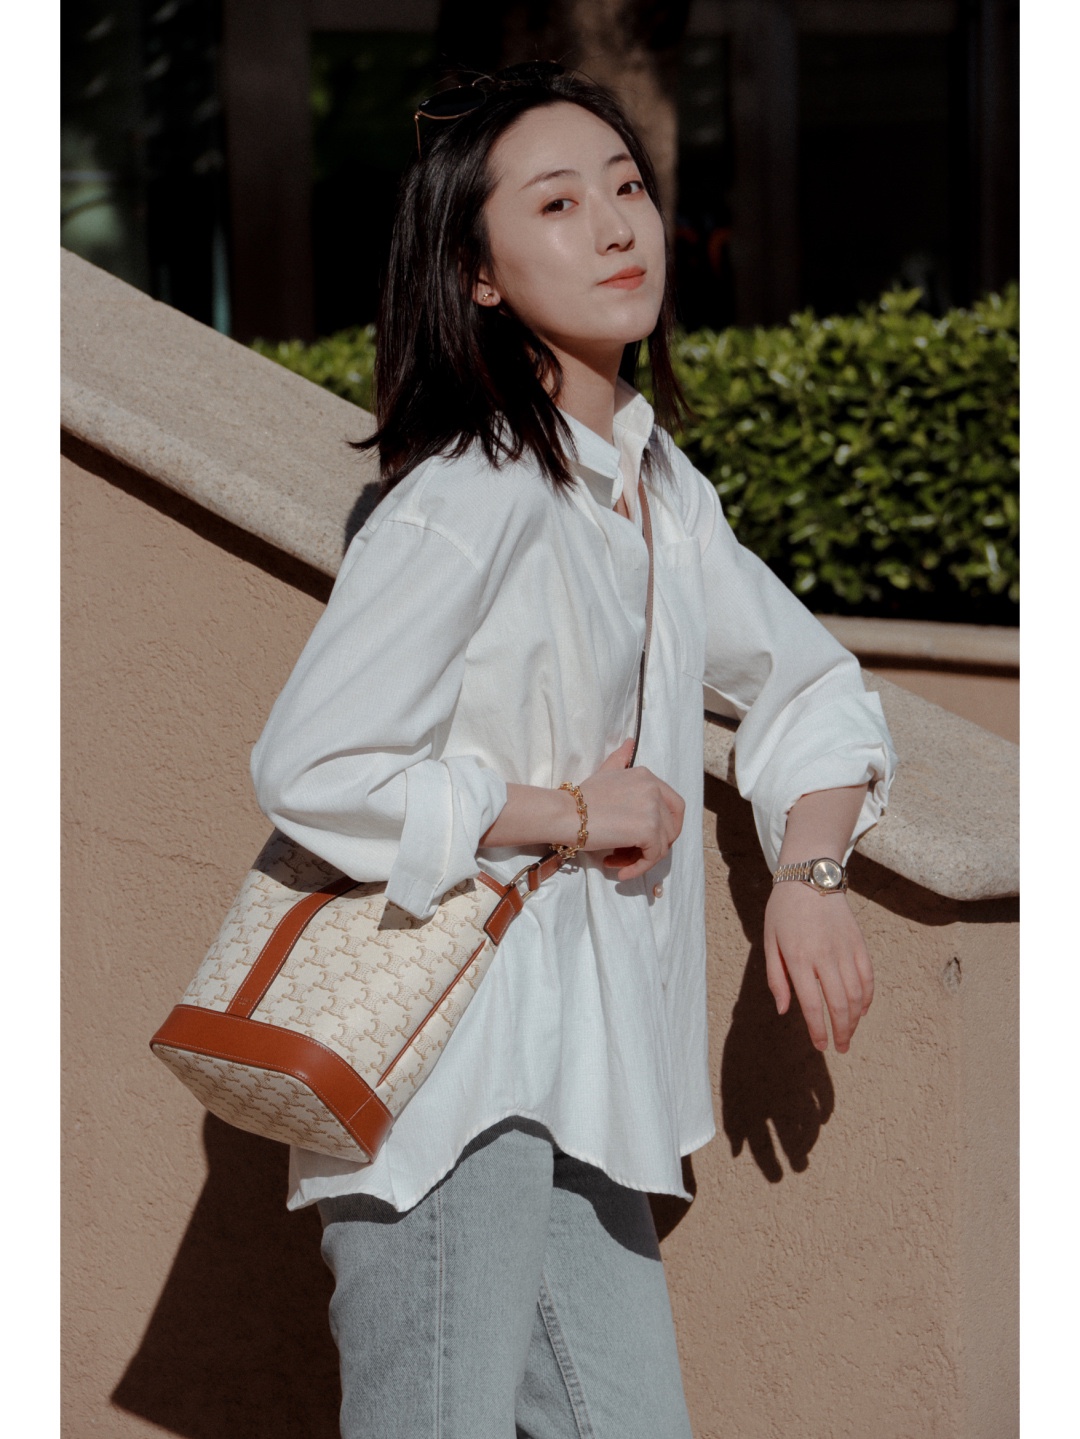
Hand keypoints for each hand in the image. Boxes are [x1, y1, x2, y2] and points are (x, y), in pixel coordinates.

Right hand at [578, 739, 684, 881]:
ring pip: (662, 845)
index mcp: (647, 776)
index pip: (674, 806)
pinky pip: (653, 857)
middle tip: (629, 853)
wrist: (565, 813)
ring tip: (617, 861)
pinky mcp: (649, 830)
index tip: (645, 839)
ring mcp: (654, 809)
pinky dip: (639, 868)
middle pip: (671, 827)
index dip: (666, 827)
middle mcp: (655, 789)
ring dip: (641, 858)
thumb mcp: (605, 772)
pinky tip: (620, 871)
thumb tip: (630, 742)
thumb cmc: (580, 799)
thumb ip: (620, 760)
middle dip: (653, 845)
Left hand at [763, 882, 873, 1052]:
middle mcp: (824, 956)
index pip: (813, 1004)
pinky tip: (861, 1010)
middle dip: (842, 1031)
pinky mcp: (859, 942)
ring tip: (850, 1034)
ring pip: (857, 994)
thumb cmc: (783, 912)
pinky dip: (868, 997)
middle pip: (839, 1004)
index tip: (821, 1045)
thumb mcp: (769, 942)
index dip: (819, 1029)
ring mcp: (845, 949)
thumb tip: (784, 1010)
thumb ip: (776, 978)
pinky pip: (868, 976)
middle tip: (840, 1047)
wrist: (809, 877)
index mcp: (798, 958)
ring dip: (855, 1020)